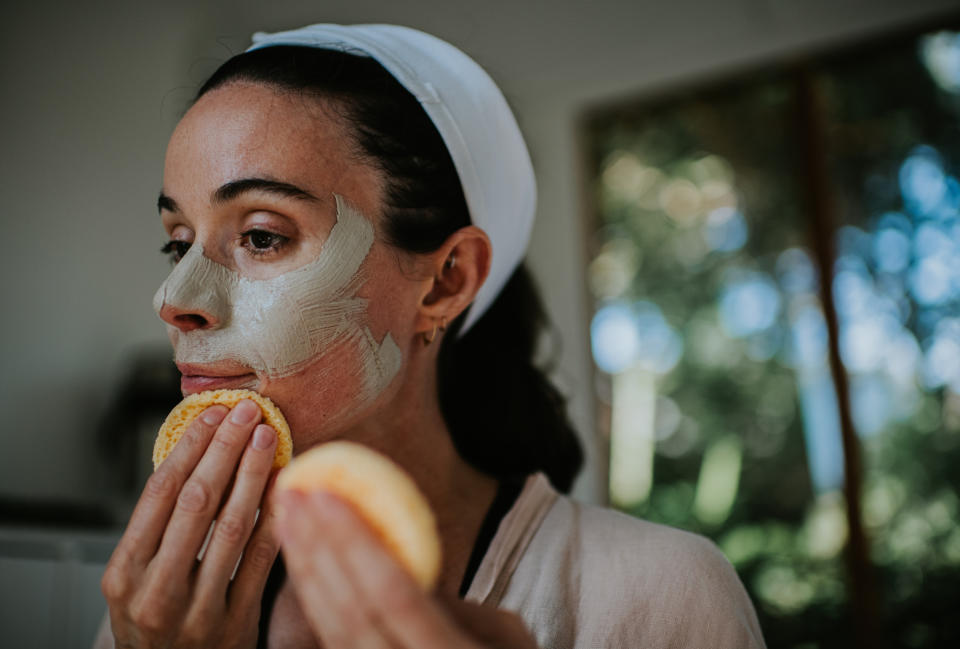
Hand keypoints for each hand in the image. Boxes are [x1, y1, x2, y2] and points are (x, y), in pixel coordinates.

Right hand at [101, 399, 280, 648]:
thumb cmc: (156, 620)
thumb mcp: (137, 578)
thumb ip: (159, 529)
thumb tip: (198, 452)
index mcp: (124, 573)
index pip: (159, 493)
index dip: (189, 447)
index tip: (211, 414)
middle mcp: (155, 592)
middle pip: (196, 501)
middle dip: (224, 448)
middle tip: (246, 411)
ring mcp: (197, 611)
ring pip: (232, 526)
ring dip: (253, 473)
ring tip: (268, 436)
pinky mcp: (237, 624)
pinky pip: (262, 559)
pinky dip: (274, 517)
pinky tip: (285, 485)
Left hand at [274, 489, 539, 648]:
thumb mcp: (506, 635)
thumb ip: (457, 602)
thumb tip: (404, 558)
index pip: (394, 594)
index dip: (355, 543)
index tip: (326, 493)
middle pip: (351, 608)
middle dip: (317, 546)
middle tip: (294, 493)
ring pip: (330, 623)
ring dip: (304, 565)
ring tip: (287, 514)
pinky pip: (327, 633)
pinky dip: (310, 591)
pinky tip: (300, 555)